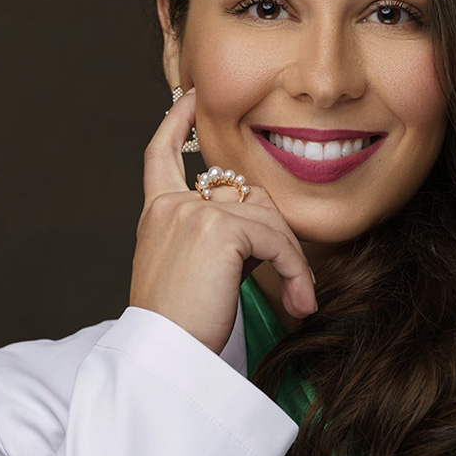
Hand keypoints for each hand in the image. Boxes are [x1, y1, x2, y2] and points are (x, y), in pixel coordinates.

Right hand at [130, 89, 316, 354]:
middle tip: (294, 283)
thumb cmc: (179, 329)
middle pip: (245, 194)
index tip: (190, 99)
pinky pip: (276, 240)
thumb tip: (263, 230)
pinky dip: (296, 270)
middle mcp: (171, 206)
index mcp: (157, 216)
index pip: (161, 156)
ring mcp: (193, 212)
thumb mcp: (191, 275)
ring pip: (267, 218)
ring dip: (292, 260)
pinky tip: (298, 301)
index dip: (175, 123)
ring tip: (298, 300)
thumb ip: (216, 241)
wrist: (165, 356)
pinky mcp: (220, 228)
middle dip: (276, 234)